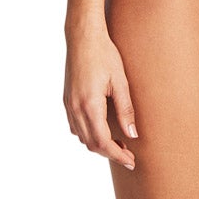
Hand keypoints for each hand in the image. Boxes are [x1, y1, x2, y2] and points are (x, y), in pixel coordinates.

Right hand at [63, 26, 138, 169]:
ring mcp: (68, 105)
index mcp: (89, 105)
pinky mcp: (66, 100)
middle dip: (110, 153)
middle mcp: (75, 108)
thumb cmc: (104, 55)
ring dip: (99, 145)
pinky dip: (88, 134)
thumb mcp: (120, 82)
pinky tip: (101, 130)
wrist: (83, 37)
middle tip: (128, 156)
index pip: (103, 141)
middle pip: (91, 144)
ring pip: (82, 137)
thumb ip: (125, 110)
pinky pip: (75, 126)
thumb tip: (132, 135)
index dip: (117, 154)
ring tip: (118, 144)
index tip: (131, 161)